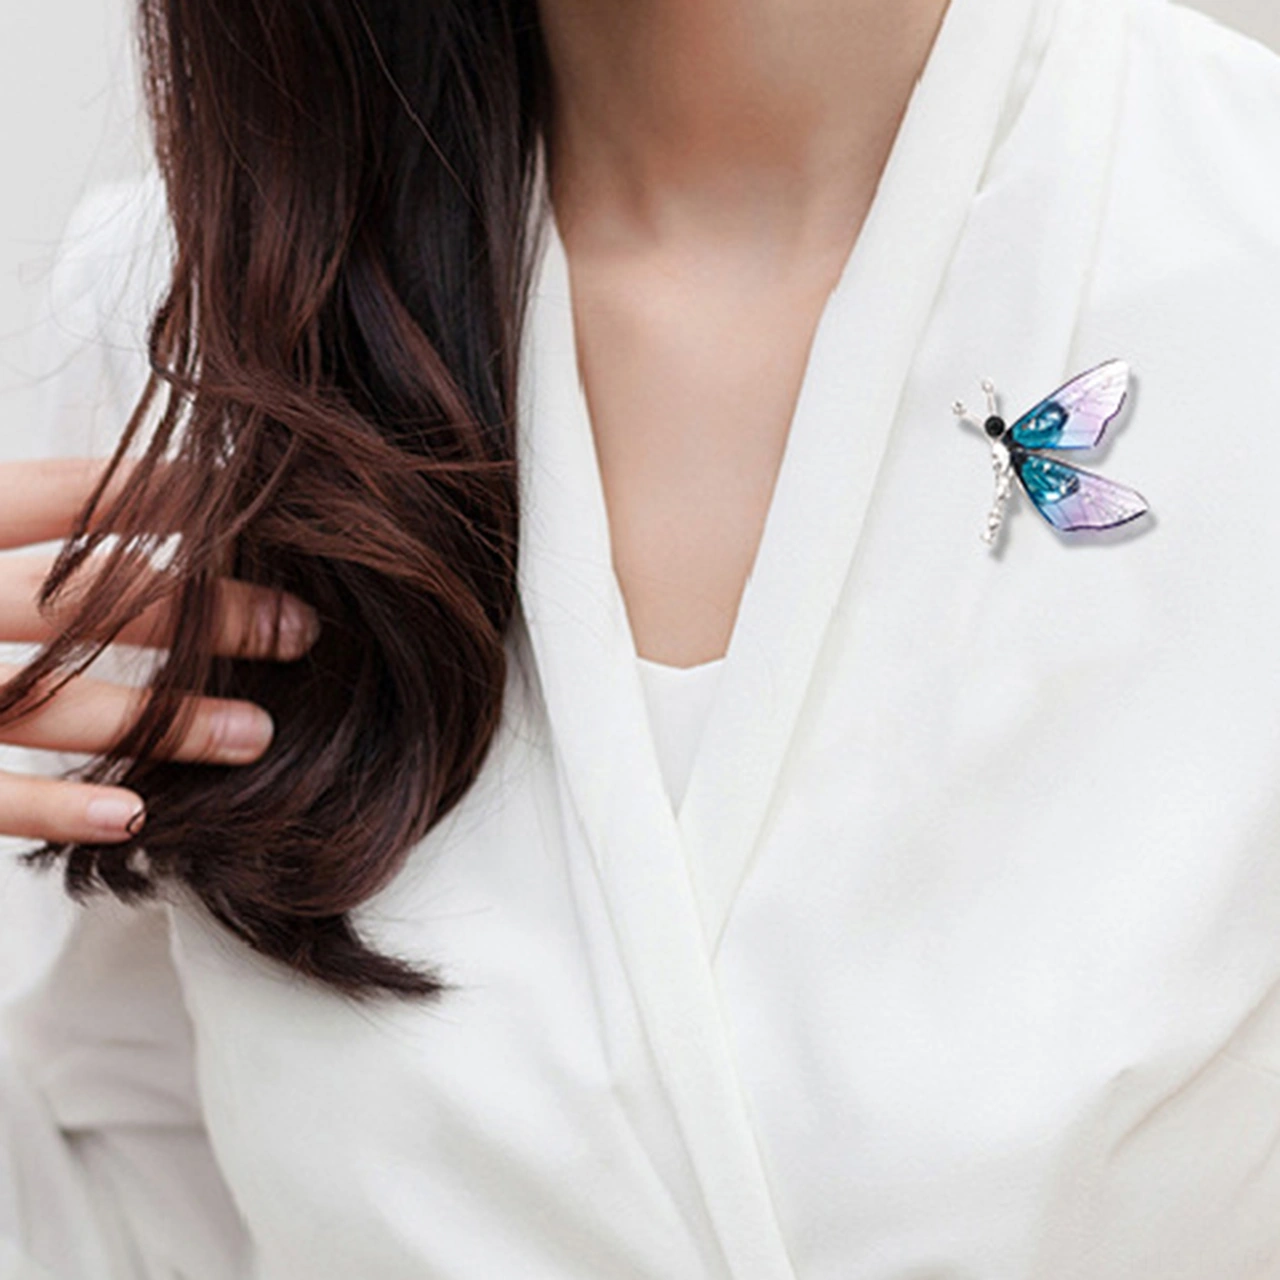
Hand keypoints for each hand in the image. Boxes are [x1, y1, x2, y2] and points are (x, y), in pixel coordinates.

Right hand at [0, 459, 316, 843]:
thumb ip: (23, 522)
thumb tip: (151, 512)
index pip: (74, 497)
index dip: (175, 498)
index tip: (266, 507)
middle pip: (82, 600)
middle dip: (203, 615)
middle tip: (300, 630)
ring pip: (46, 701)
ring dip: (164, 720)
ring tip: (258, 733)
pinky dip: (57, 808)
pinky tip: (138, 816)